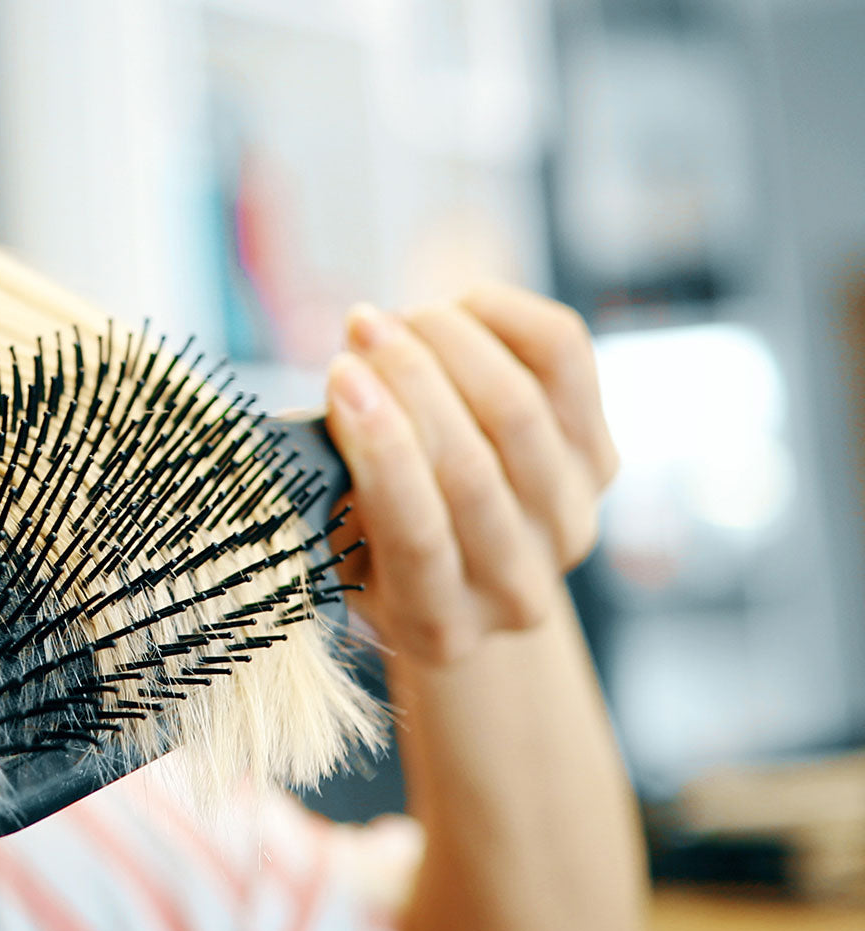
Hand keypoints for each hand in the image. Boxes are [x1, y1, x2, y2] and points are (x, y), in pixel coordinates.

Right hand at [323, 284, 619, 666]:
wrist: (462, 570)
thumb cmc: (373, 547)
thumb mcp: (334, 546)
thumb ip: (330, 491)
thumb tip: (345, 394)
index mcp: (438, 622)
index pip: (420, 533)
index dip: (379, 446)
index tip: (341, 376)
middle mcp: (519, 584)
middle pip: (472, 464)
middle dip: (409, 378)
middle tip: (361, 326)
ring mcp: (570, 520)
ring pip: (518, 409)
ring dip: (450, 344)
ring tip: (400, 317)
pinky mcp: (599, 457)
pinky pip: (564, 362)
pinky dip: (508, 318)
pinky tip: (458, 308)